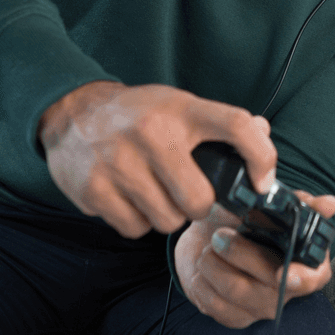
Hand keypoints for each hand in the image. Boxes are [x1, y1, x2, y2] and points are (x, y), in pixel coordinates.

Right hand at [38, 80, 276, 238]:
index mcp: (181, 109)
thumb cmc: (136, 115)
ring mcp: (119, 162)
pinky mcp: (94, 188)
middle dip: (197, 206)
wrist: (71, 112)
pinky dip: (136, 221)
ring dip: (165, 215)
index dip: (262, 158)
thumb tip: (263, 135)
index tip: (261, 182)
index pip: (237, 126)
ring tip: (153, 193)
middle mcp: (151, 133)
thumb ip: (220, 123)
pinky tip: (128, 199)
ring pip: (166, 221)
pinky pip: (134, 229)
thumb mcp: (178, 105)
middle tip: (185, 193)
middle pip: (199, 200)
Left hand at [174, 190, 334, 328]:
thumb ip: (296, 204)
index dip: (302, 277)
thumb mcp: (266, 205)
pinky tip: (202, 268)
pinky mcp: (236, 317)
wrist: (207, 237)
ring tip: (208, 248)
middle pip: (266, 282)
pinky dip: (201, 282)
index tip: (286, 272)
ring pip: (236, 291)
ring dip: (214, 265)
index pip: (314, 278)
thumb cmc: (243, 221)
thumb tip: (328, 204)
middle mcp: (287, 289)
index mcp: (305, 261)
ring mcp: (262, 306)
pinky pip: (215, 305)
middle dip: (238, 253)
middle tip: (219, 235)